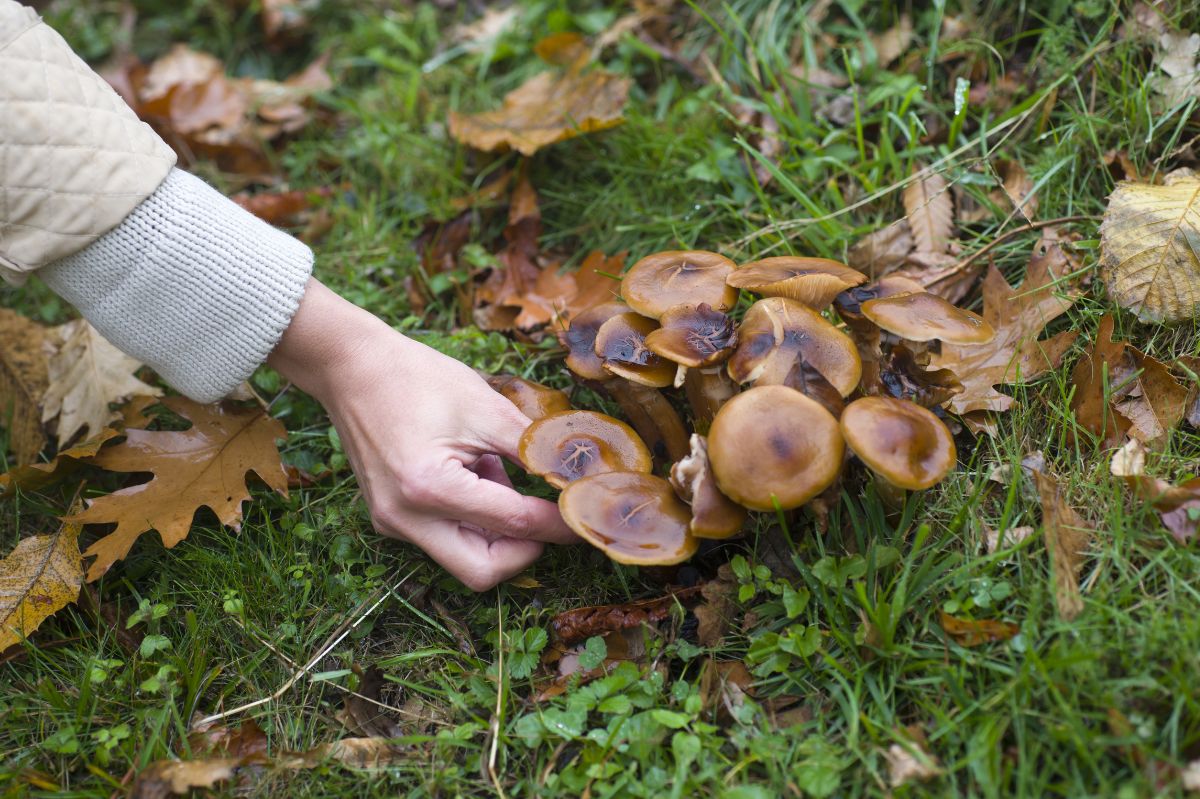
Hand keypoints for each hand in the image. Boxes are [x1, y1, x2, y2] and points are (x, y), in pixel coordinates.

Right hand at [268, 279, 575, 589]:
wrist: (351, 366)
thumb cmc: (417, 378)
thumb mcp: (486, 408)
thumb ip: (534, 449)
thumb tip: (577, 479)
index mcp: (430, 488)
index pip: (513, 524)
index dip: (558, 522)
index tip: (588, 515)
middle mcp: (405, 518)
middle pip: (482, 570)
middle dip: (524, 550)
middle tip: (550, 516)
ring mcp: (391, 523)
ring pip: (462, 558)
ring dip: (496, 532)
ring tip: (496, 473)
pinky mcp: (388, 518)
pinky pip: (442, 538)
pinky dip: (471, 519)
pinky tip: (471, 473)